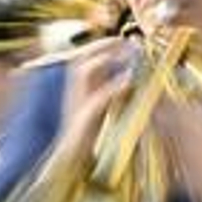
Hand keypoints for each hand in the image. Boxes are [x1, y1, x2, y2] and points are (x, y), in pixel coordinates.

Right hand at [49, 37, 133, 165]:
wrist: (72, 162)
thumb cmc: (87, 135)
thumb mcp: (99, 108)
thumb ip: (109, 90)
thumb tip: (128, 74)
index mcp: (76, 89)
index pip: (84, 57)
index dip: (102, 45)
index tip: (123, 39)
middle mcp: (73, 92)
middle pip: (81, 57)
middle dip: (103, 45)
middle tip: (126, 41)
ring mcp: (76, 105)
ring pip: (84, 71)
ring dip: (106, 59)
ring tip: (126, 55)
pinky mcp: (84, 120)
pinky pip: (97, 98)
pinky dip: (113, 87)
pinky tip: (129, 82)